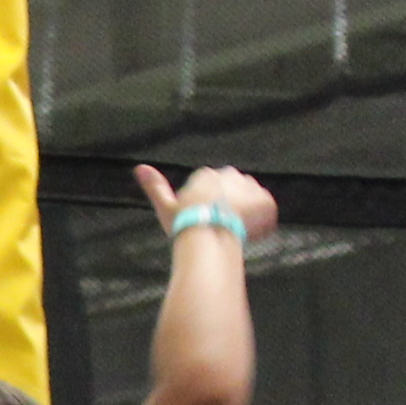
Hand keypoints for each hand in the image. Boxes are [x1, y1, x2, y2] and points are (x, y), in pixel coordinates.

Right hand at [138, 162, 276, 249]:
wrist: (208, 237)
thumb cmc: (184, 223)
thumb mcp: (166, 206)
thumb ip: (155, 186)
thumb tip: (139, 167)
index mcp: (208, 175)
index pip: (214, 189)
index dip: (211, 207)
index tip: (206, 221)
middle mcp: (231, 175)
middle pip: (233, 192)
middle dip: (230, 207)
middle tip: (221, 228)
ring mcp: (250, 188)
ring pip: (250, 200)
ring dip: (246, 213)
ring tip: (235, 233)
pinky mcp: (266, 202)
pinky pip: (267, 211)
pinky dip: (261, 223)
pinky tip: (249, 234)